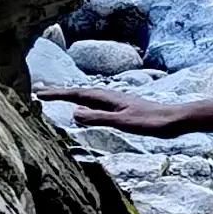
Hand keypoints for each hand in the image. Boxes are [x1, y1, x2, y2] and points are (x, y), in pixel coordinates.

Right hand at [42, 82, 212, 139]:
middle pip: (79, 92)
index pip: (76, 95)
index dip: (57, 94)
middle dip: (59, 92)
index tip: (37, 93)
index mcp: (108, 98)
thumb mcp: (122, 123)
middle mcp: (110, 96)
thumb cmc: (150, 122)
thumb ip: (98, 118)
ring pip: (87, 96)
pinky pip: (97, 103)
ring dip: (70, 95)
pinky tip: (85, 107)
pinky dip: (84, 103)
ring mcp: (116, 101)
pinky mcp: (123, 108)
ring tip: (56, 95)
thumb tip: (73, 114)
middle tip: (38, 90)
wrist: (174, 120)